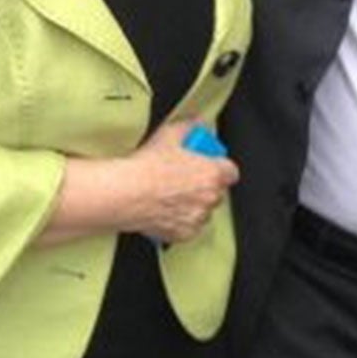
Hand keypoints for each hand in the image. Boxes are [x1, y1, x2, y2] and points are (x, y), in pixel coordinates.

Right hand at [120, 119, 240, 243]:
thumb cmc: (147, 167)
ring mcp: (197, 218)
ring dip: (193, 205)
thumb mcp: (169, 133)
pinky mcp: (183, 234)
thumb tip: (195, 123)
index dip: (218, 166)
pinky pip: (187, 227)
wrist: (126, 193)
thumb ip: (189, 126)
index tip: (207, 164)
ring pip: (202, 211)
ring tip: (170, 194)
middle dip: (204, 186)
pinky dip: (179, 221)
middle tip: (184, 178)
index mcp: (212, 174)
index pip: (230, 171)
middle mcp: (210, 198)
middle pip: (216, 191)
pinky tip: (163, 208)